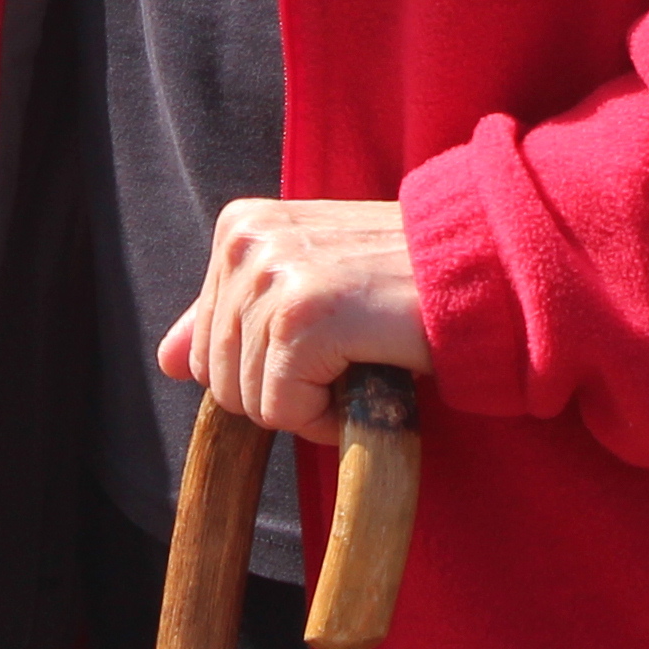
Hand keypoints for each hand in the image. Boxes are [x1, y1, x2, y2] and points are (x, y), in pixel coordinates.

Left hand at [159, 197, 428, 442]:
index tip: (325, 340)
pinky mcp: (303, 317)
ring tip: (361, 360)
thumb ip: (231, 317)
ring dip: (312, 406)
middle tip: (347, 356)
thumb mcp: (305, 284)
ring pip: (250, 401)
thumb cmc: (400, 283)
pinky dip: (328, 419)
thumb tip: (167, 360)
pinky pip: (284, 410)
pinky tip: (368, 377)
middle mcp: (245, 242)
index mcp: (238, 229)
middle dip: (284, 392)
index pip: (204, 347)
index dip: (266, 368)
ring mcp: (272, 276)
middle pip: (220, 379)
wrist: (481, 272)